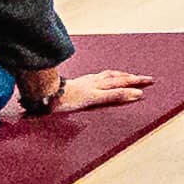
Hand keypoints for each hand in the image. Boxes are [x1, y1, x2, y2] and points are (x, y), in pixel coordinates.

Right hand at [15, 61, 141, 120]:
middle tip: (148, 78)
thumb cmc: (42, 97)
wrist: (36, 95)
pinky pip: (113, 95)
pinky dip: (127, 94)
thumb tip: (39, 107)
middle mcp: (89, 82)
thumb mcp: (52, 96)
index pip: (104, 77)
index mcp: (82, 82)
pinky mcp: (91, 97)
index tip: (129, 76)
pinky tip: (138, 95)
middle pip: (115, 77)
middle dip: (132, 77)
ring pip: (118, 83)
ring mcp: (91, 89)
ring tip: (148, 82)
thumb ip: (53, 99)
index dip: (118, 76)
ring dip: (134, 81)